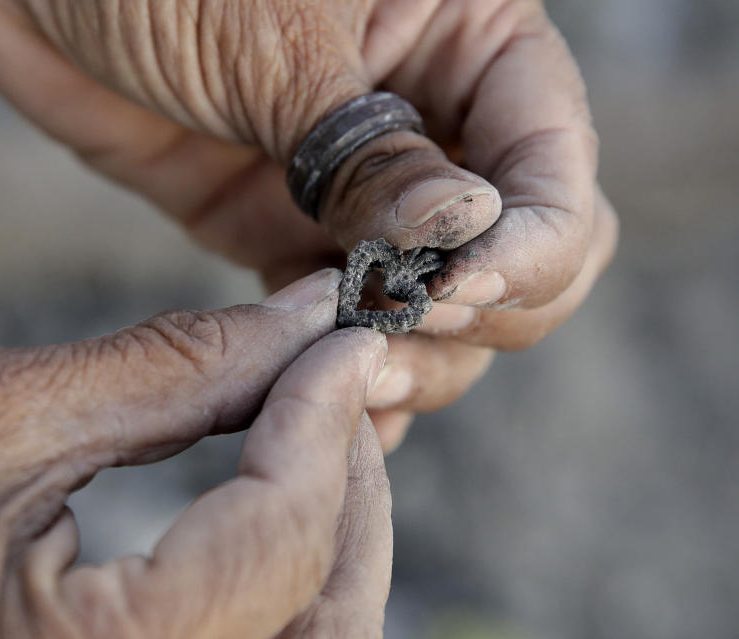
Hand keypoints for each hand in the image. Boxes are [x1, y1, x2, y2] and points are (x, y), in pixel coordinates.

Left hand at [0, 0, 617, 448]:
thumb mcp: (273, 40)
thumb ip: (367, 150)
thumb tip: (463, 237)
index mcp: (467, 38)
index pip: (553, 166)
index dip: (531, 243)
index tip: (458, 288)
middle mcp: (428, 119)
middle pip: (519, 251)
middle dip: (478, 314)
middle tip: (392, 340)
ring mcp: (356, 186)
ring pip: (436, 302)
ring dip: (416, 359)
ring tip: (349, 386)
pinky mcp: (281, 232)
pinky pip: (340, 315)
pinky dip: (342, 368)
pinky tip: (328, 412)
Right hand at [0, 270, 391, 638]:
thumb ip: (173, 369)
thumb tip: (300, 322)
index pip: (279, 540)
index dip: (324, 422)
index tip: (346, 338)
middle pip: (326, 615)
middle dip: (349, 490)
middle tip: (340, 383)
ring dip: (332, 533)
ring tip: (315, 429)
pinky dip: (285, 570)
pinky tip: (275, 491)